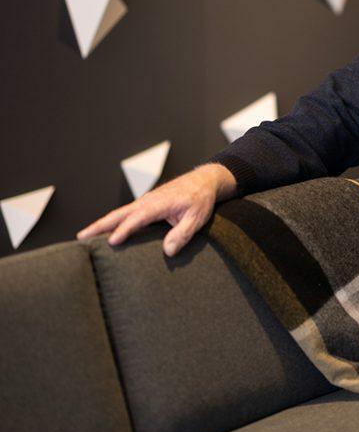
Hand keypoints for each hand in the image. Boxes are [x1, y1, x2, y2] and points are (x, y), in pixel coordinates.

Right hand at [76, 163, 236, 256]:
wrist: (203, 180)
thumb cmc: (200, 199)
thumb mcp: (197, 218)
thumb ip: (182, 234)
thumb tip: (167, 251)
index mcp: (159, 203)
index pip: (138, 218)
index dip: (124, 230)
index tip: (111, 242)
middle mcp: (147, 201)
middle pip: (119, 214)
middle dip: (99, 225)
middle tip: (81, 237)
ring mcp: (145, 202)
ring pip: (119, 213)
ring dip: (101, 224)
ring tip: (85, 237)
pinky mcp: (146, 205)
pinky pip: (125, 214)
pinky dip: (112, 221)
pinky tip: (106, 232)